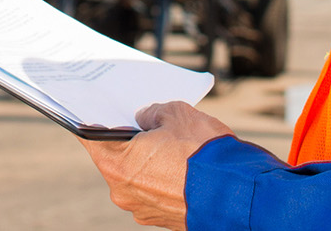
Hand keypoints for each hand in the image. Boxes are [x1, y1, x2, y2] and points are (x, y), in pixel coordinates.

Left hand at [82, 101, 233, 227]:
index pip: (91, 138)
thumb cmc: (203, 151)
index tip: (93, 111)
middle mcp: (123, 192)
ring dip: (147, 162)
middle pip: (115, 159)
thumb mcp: (177, 114)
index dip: (92, 122)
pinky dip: (162, 179)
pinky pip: (154, 192)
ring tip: (170, 145)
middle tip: (141, 122)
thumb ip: (153, 113)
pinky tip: (180, 165)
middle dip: (127, 141)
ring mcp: (143, 209)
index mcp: (118, 164)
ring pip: (136, 178)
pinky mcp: (163, 219)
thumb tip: (144, 119)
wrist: (238, 193)